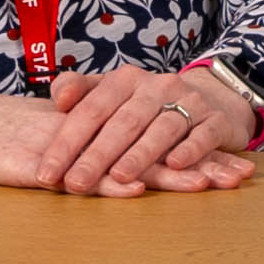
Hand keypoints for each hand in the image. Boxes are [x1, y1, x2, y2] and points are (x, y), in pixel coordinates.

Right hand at [0, 72, 248, 196]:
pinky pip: (72, 174)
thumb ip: (78, 148)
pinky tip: (135, 190)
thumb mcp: (38, 138)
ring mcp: (55, 147)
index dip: (194, 149)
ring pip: (120, 159)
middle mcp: (81, 133)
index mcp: (89, 126)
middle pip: (150, 146)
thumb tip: (113, 167)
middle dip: (199, 162)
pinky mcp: (24, 165)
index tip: (235, 163)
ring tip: (210, 185)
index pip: (151, 137)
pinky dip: (105, 182)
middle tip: (245, 174)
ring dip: (166, 173)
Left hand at [43, 66, 259, 195]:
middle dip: (98, 155)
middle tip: (76, 184)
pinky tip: (176, 165)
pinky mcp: (217, 120)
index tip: (46, 173)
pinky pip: (204, 134)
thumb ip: (79, 91)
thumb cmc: (145, 106)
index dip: (67, 142)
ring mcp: (190, 101)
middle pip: (124, 122)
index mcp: (125, 80)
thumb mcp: (111, 93)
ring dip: (141, 154)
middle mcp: (158, 86)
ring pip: (163, 128)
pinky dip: (191, 149)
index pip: (91, 110)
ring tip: (120, 177)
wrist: (209, 97)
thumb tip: (59, 97)